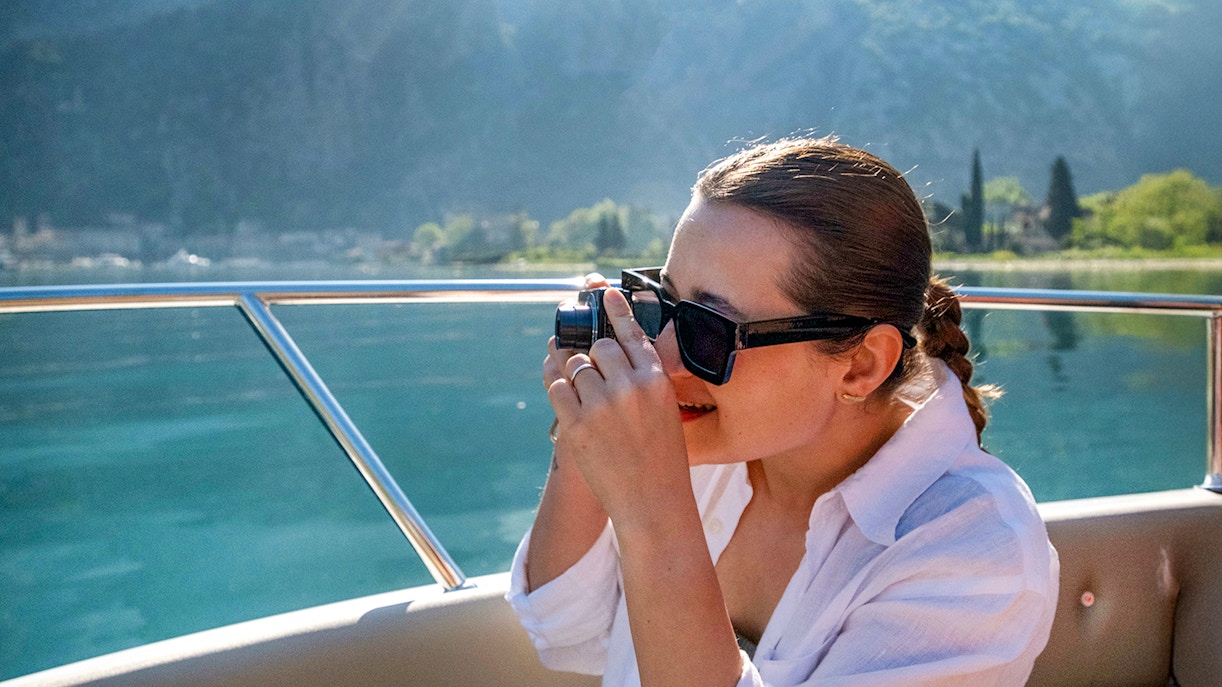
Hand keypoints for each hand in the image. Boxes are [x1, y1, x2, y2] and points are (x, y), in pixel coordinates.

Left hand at [547, 287, 690, 530]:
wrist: (652, 502)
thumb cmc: (662, 457)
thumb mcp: (666, 409)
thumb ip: (645, 378)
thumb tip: (616, 350)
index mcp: (656, 380)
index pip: (631, 334)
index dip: (616, 310)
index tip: (604, 293)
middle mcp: (629, 387)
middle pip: (598, 349)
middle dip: (594, 357)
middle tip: (597, 375)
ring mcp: (600, 406)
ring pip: (575, 367)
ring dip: (575, 375)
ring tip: (584, 392)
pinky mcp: (576, 426)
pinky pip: (557, 390)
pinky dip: (559, 389)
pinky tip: (567, 396)